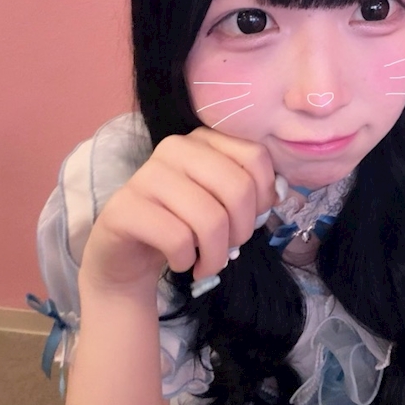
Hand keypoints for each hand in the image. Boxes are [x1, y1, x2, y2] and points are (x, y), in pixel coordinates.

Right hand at [78, 127, 278, 296]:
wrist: (127, 256)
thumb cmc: (183, 225)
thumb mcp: (222, 203)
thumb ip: (251, 191)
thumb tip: (279, 193)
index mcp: (203, 140)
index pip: (256, 157)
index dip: (264, 197)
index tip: (250, 219)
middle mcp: (174, 148)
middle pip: (237, 189)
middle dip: (241, 231)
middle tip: (228, 249)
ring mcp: (146, 175)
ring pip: (210, 218)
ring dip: (216, 255)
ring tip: (207, 263)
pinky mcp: (125, 208)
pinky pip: (178, 238)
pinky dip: (186, 260)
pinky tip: (179, 261)